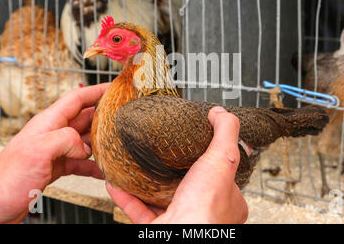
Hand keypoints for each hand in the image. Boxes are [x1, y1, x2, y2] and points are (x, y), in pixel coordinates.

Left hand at [0, 83, 108, 223]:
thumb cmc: (6, 180)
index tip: (115, 88)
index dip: (97, 91)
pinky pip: (81, 162)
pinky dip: (94, 165)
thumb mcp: (37, 151)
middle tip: (124, 118)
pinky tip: (104, 170)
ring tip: (118, 144)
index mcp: (48, 122)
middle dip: (105, 116)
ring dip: (102, 142)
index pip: (77, 98)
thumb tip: (85, 146)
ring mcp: (55, 151)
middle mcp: (53, 133)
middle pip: (85, 118)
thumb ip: (65, 139)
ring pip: (86, 140)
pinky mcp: (56, 167)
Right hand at [107, 106, 247, 223]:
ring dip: (146, 183)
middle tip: (163, 155)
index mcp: (227, 202)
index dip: (212, 160)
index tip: (198, 146)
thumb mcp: (222, 160)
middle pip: (189, 188)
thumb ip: (225, 133)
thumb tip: (221, 113)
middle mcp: (205, 215)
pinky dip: (126, 196)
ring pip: (161, 200)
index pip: (222, 177)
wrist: (180, 239)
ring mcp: (180, 222)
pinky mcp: (157, 229)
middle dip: (174, 172)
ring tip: (137, 164)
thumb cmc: (205, 210)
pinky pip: (138, 210)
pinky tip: (116, 183)